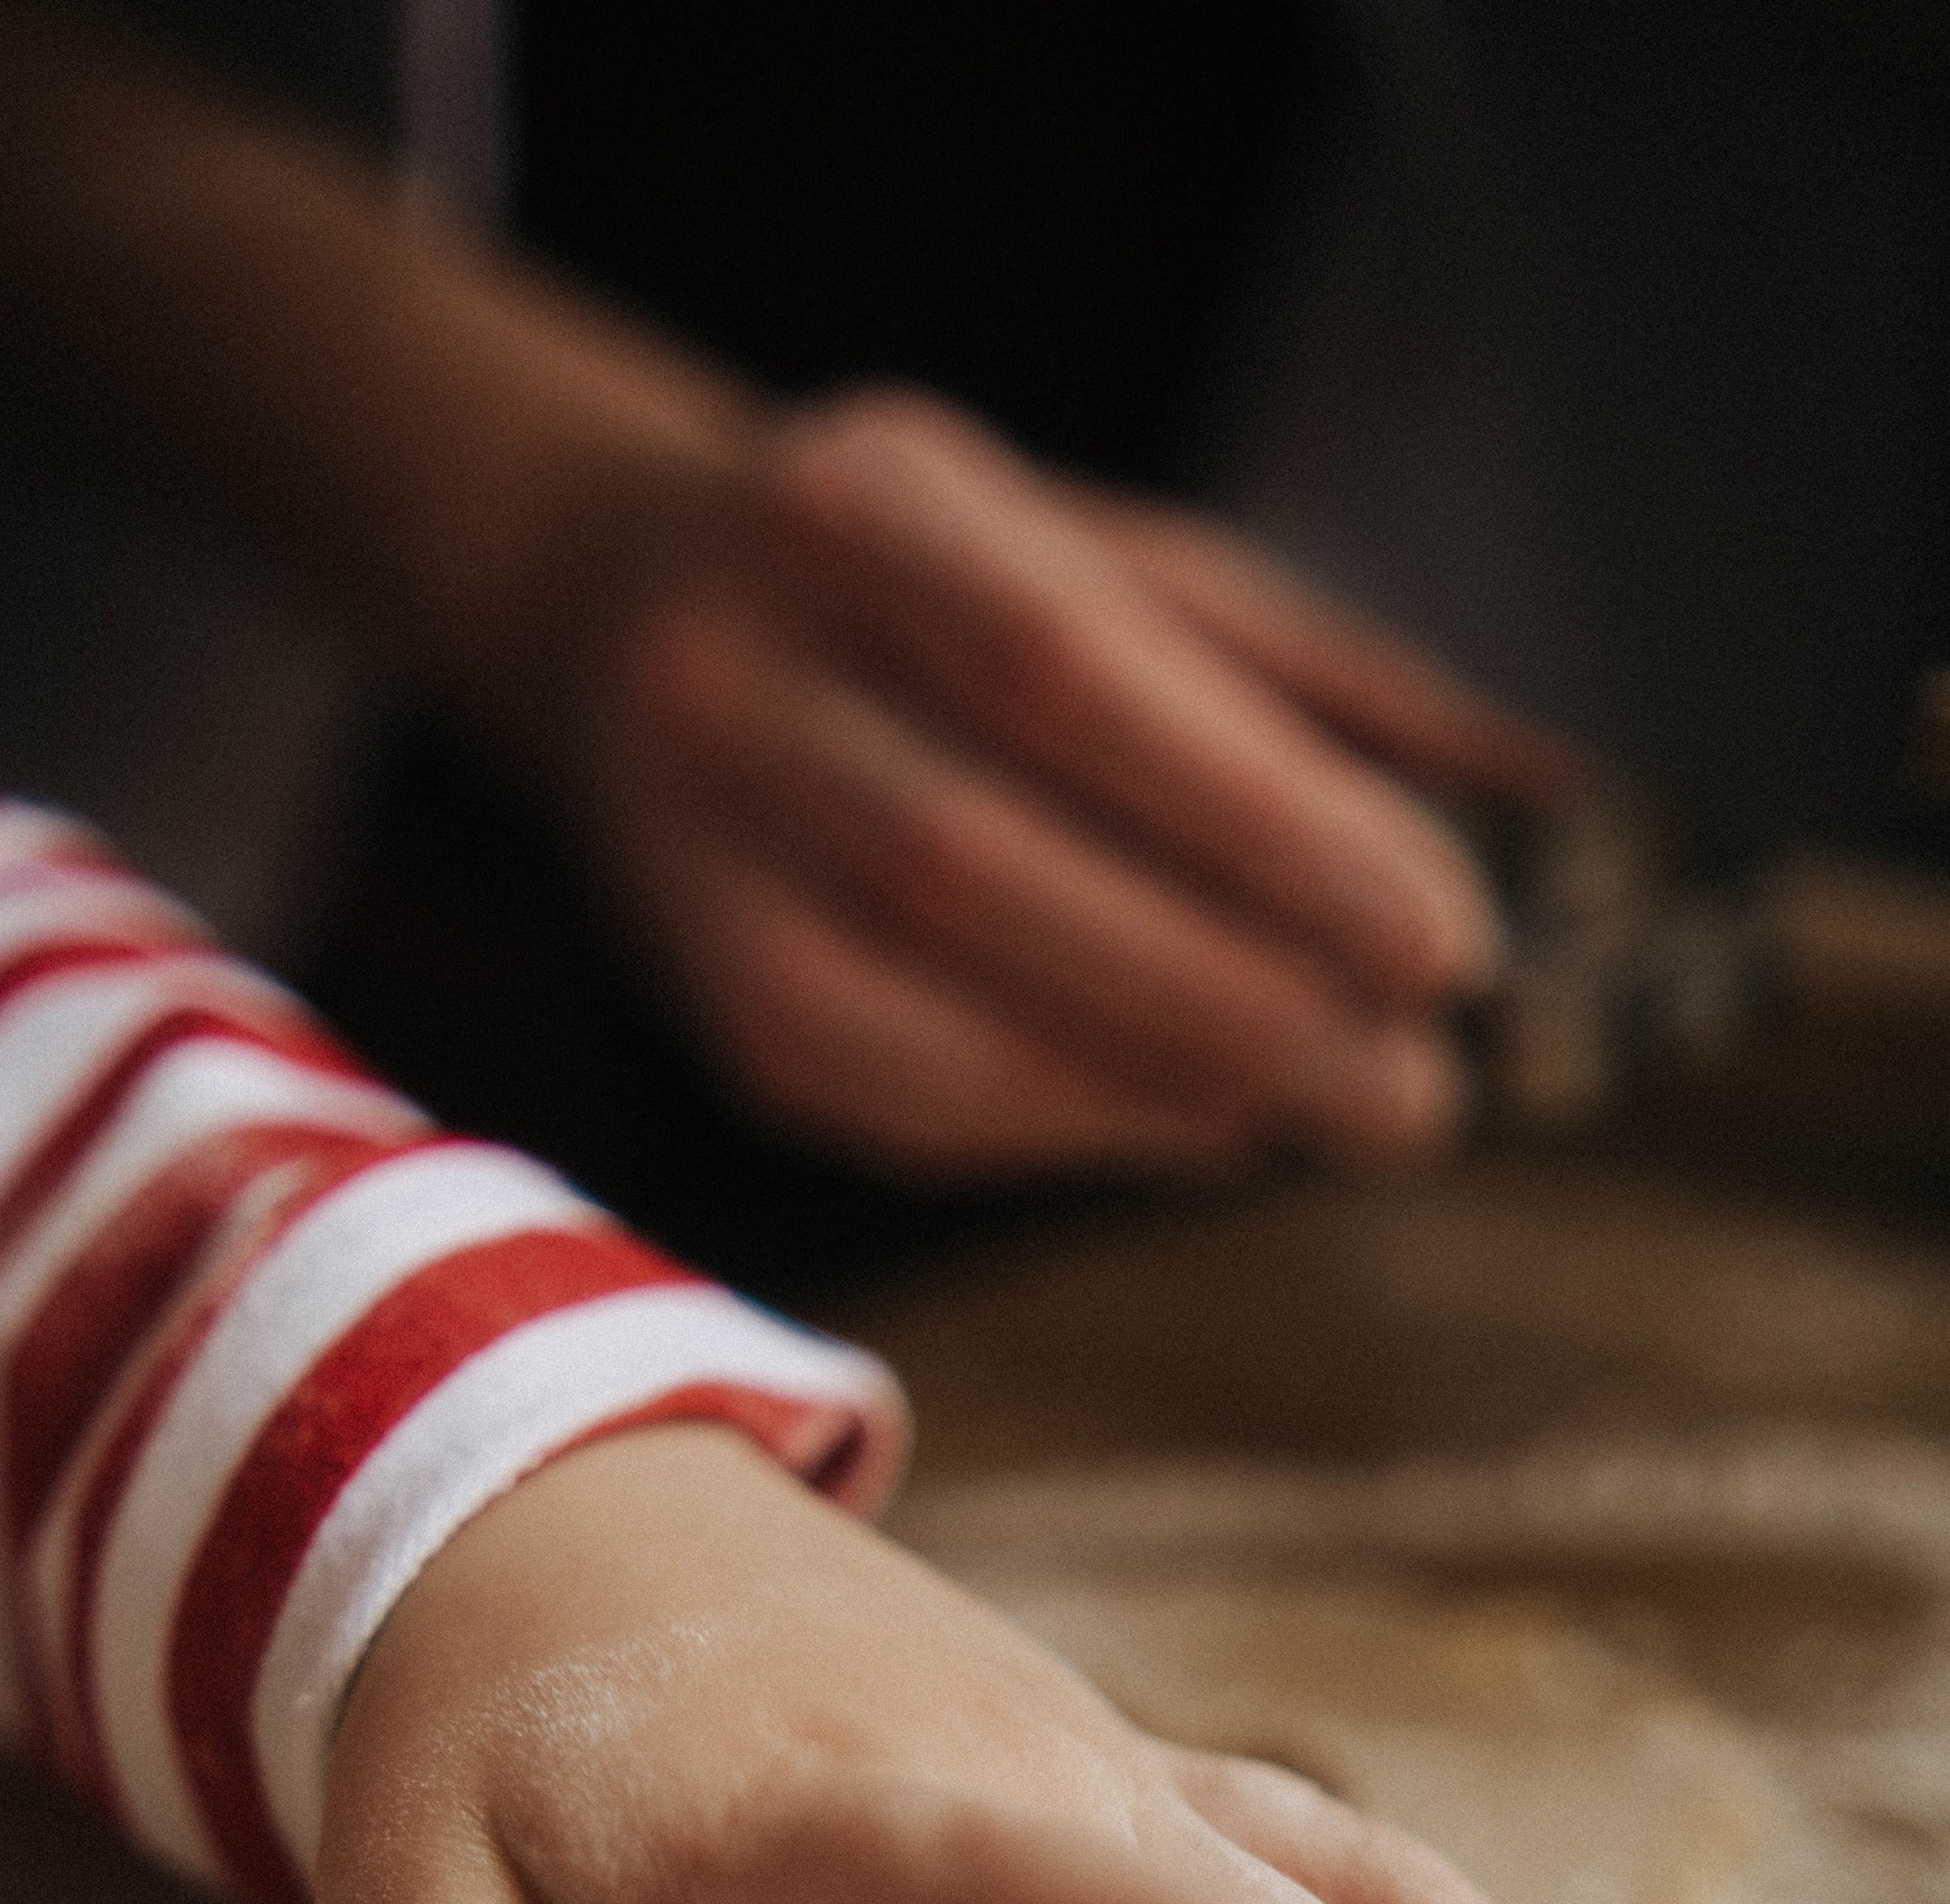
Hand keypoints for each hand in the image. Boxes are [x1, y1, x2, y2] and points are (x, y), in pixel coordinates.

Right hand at [532, 388, 1573, 1181]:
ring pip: (919, 1019)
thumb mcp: (1118, 552)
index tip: (1439, 934)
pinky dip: (1078, 1130)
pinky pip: (899, 1107)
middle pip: (980, 862)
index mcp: (862, 503)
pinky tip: (1211, 1125)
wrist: (634, 617)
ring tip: (1342, 1112)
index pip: (1060, 668)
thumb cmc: (944, 591)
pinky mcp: (712, 1008)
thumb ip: (1308, 678)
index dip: (1258, 818)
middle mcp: (733, 672)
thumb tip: (1539, 809)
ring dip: (1161, 1090)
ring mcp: (691, 855)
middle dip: (1230, 992)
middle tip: (1417, 1081)